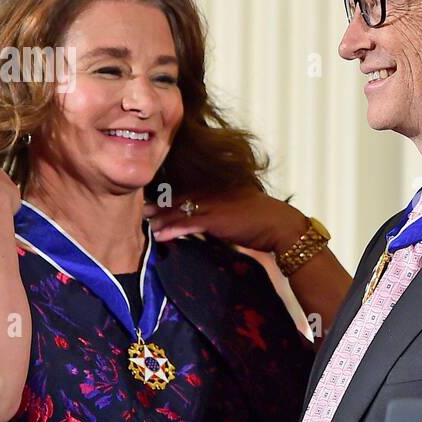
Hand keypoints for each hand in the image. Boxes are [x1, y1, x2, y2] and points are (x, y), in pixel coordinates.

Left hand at [146, 188, 309, 253]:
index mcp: (219, 187)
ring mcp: (214, 204)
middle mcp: (214, 191)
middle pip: (180, 196)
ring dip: (161, 217)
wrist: (281, 226)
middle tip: (141, 208)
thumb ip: (225, 210)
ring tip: (144, 222)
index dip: (170, 196)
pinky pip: (189, 223)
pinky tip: (159, 235)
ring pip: (181, 209)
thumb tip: (212, 221)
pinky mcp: (216, 219)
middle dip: (160, 204)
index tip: (155, 200)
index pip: (190, 189)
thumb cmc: (264, 220)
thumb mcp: (242, 208)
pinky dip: (173, 229)